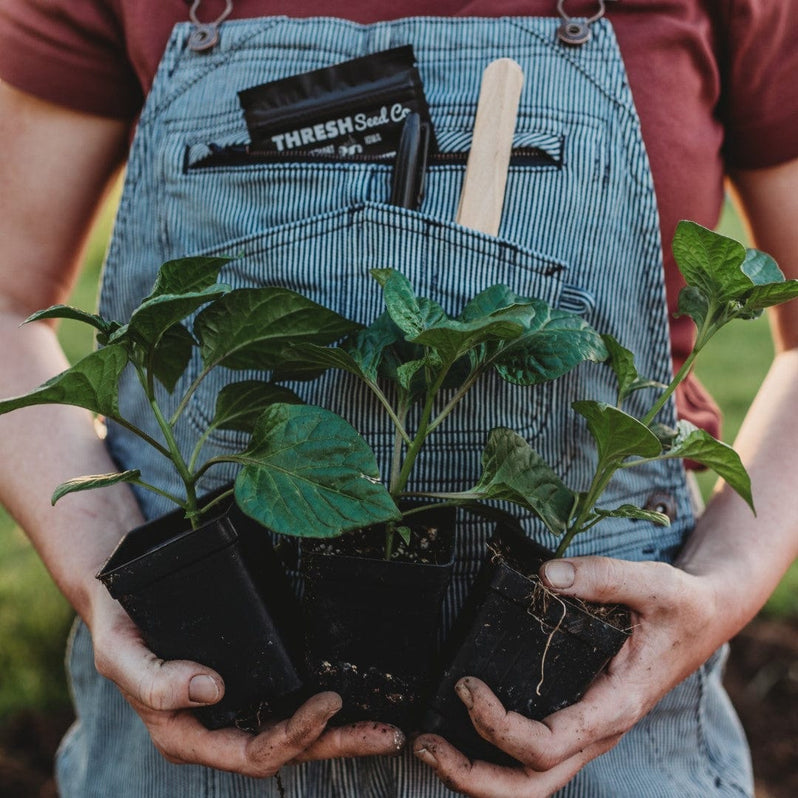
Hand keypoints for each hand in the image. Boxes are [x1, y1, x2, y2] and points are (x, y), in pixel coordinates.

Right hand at [90, 593, 404, 775]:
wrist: (121, 603)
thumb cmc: (119, 631)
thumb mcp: (120, 656)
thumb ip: (156, 681)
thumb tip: (211, 689)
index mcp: (187, 735)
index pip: (252, 751)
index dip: (294, 734)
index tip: (329, 701)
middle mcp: (217, 728)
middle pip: (286, 749)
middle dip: (338, 744)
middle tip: (387, 732)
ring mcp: (235, 709)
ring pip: (294, 732)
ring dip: (340, 733)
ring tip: (386, 727)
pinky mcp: (248, 684)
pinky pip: (289, 703)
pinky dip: (323, 708)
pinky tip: (352, 699)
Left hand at [414, 556, 728, 796]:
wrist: (702, 619)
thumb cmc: (679, 606)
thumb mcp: (653, 583)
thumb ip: (603, 577)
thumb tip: (547, 574)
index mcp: (614, 707)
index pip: (548, 745)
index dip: (499, 727)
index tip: (466, 685)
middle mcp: (597, 731)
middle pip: (531, 786)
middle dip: (472, 777)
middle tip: (422, 743)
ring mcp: (585, 730)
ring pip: (529, 782)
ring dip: (475, 773)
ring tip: (427, 743)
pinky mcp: (576, 718)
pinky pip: (532, 755)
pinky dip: (490, 752)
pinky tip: (457, 725)